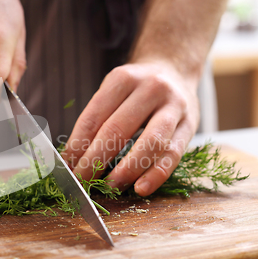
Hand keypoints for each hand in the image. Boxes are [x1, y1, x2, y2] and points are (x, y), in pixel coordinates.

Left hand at [61, 60, 199, 195]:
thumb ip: (97, 120)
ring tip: (110, 187)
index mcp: (123, 78)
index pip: (93, 118)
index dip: (77, 146)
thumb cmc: (135, 89)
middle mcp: (150, 88)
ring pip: (149, 144)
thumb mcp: (113, 91)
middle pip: (117, 131)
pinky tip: (140, 188)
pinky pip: (172, 155)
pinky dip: (155, 175)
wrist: (174, 70)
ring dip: (126, 171)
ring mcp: (174, 106)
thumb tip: (73, 158)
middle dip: (95, 161)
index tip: (67, 167)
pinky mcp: (190, 125)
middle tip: (82, 181)